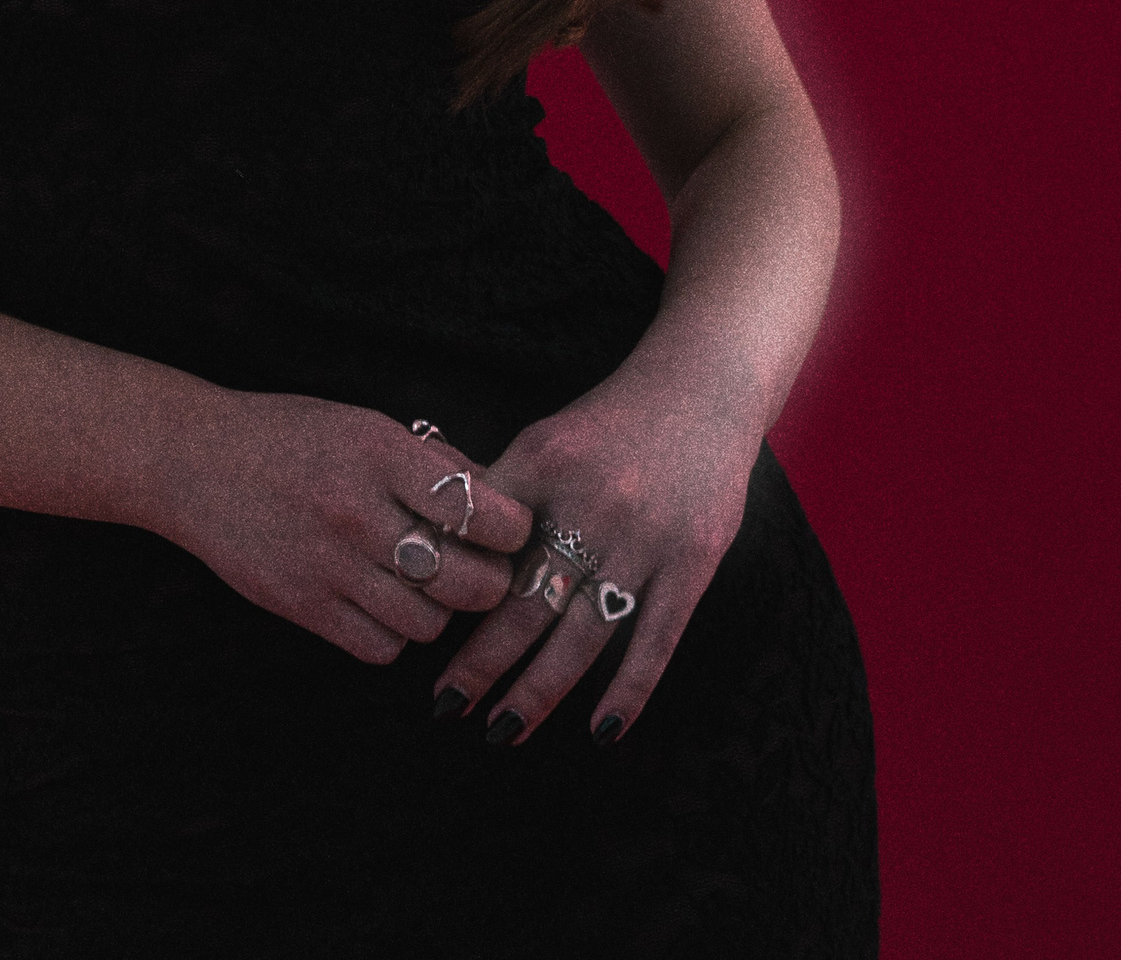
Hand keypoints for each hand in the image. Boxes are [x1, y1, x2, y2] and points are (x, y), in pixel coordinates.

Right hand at [163, 390, 534, 664]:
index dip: (511, 529)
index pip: (481, 512)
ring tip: (427, 586)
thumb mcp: (363, 424)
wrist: (195, 461)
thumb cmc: (288, 435)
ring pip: (427, 624)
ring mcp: (328, 565)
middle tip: (483, 570)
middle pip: (466, 582)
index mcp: (379, 452)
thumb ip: (431, 462)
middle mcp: (357, 510)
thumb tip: (498, 500)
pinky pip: (379, 648)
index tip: (508, 529)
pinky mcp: (302, 606)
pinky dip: (393, 634)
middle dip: (489, 583)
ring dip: (439, 612)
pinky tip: (383, 603)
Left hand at [431, 360, 762, 744]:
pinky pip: (656, 638)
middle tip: (444, 706)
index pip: (481, 544)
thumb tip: (443, 546)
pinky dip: (629, 690)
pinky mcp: (691, 561)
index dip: (449, 594)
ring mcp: (642, 538)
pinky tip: (600, 732)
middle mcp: (588, 504)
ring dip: (538, 690)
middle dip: (480, 662)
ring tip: (501, 730)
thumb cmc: (611, 421)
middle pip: (522, 601)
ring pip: (581, 634)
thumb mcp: (546, 440)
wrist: (702, 389)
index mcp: (541, 466)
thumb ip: (503, 493)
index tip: (419, 638)